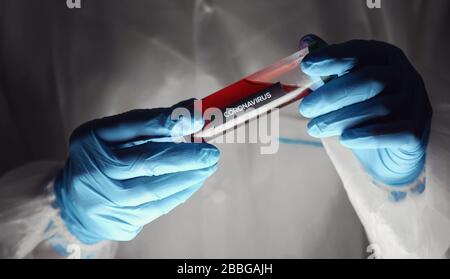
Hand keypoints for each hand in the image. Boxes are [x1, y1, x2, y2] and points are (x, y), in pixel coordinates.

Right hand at [54, 99, 219, 243]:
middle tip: (211, 153)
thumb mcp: (118, 134)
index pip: (135, 126)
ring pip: (156, 189)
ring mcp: (106, 200)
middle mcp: (95, 170)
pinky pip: (158, 208)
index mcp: (93, 139)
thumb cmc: (104, 158)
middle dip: (186, 157)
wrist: (76, 202)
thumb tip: (194, 110)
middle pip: (147, 162)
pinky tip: (194, 181)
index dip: (168, 121)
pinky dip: (181, 192)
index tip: (198, 116)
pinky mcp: (120, 221)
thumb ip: (154, 123)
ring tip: (208, 166)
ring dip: (189, 177)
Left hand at [299, 35, 431, 194]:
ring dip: (340, 118)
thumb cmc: (361, 114)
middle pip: (368, 79)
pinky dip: (367, 136)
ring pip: (379, 107)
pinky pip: (394, 132)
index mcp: (386, 58)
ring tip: (314, 128)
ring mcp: (415, 104)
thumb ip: (329, 68)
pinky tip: (345, 139)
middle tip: (305, 109)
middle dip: (331, 95)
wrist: (387, 152)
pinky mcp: (416, 132)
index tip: (306, 66)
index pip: (359, 51)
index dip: (332, 57)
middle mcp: (405, 76)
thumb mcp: (345, 89)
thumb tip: (306, 41)